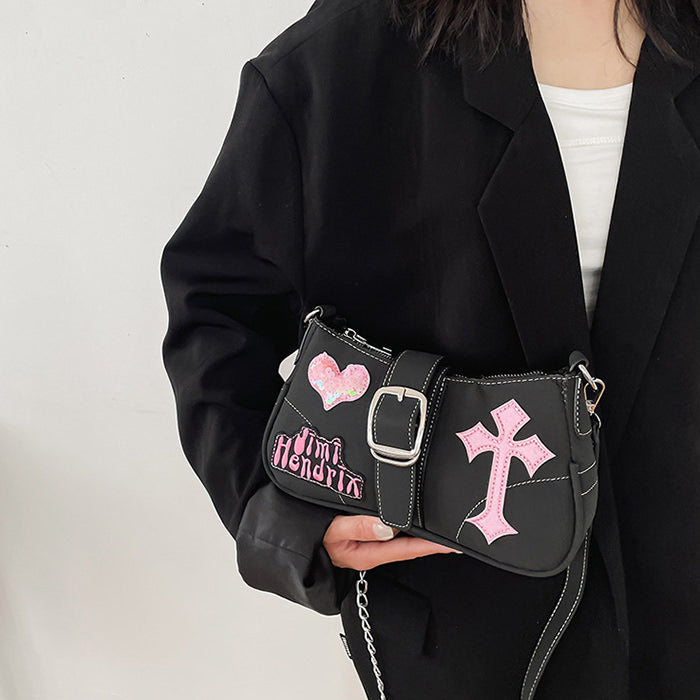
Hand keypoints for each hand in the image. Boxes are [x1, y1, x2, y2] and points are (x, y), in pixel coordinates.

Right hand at [323, 514, 460, 569]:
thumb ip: (358, 527)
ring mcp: (372, 542)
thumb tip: (385, 526)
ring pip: (403, 536)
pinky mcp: (368, 533)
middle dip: (433, 539)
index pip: (407, 550)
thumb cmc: (313, 537)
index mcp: (368, 553)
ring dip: (421, 530)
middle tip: (457, 530)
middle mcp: (374, 549)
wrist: (298, 540)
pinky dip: (407, 523)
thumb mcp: (333, 531)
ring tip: (442, 521)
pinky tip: (414, 516)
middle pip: (410, 544)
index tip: (452, 543)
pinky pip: (392, 528)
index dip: (430, 546)